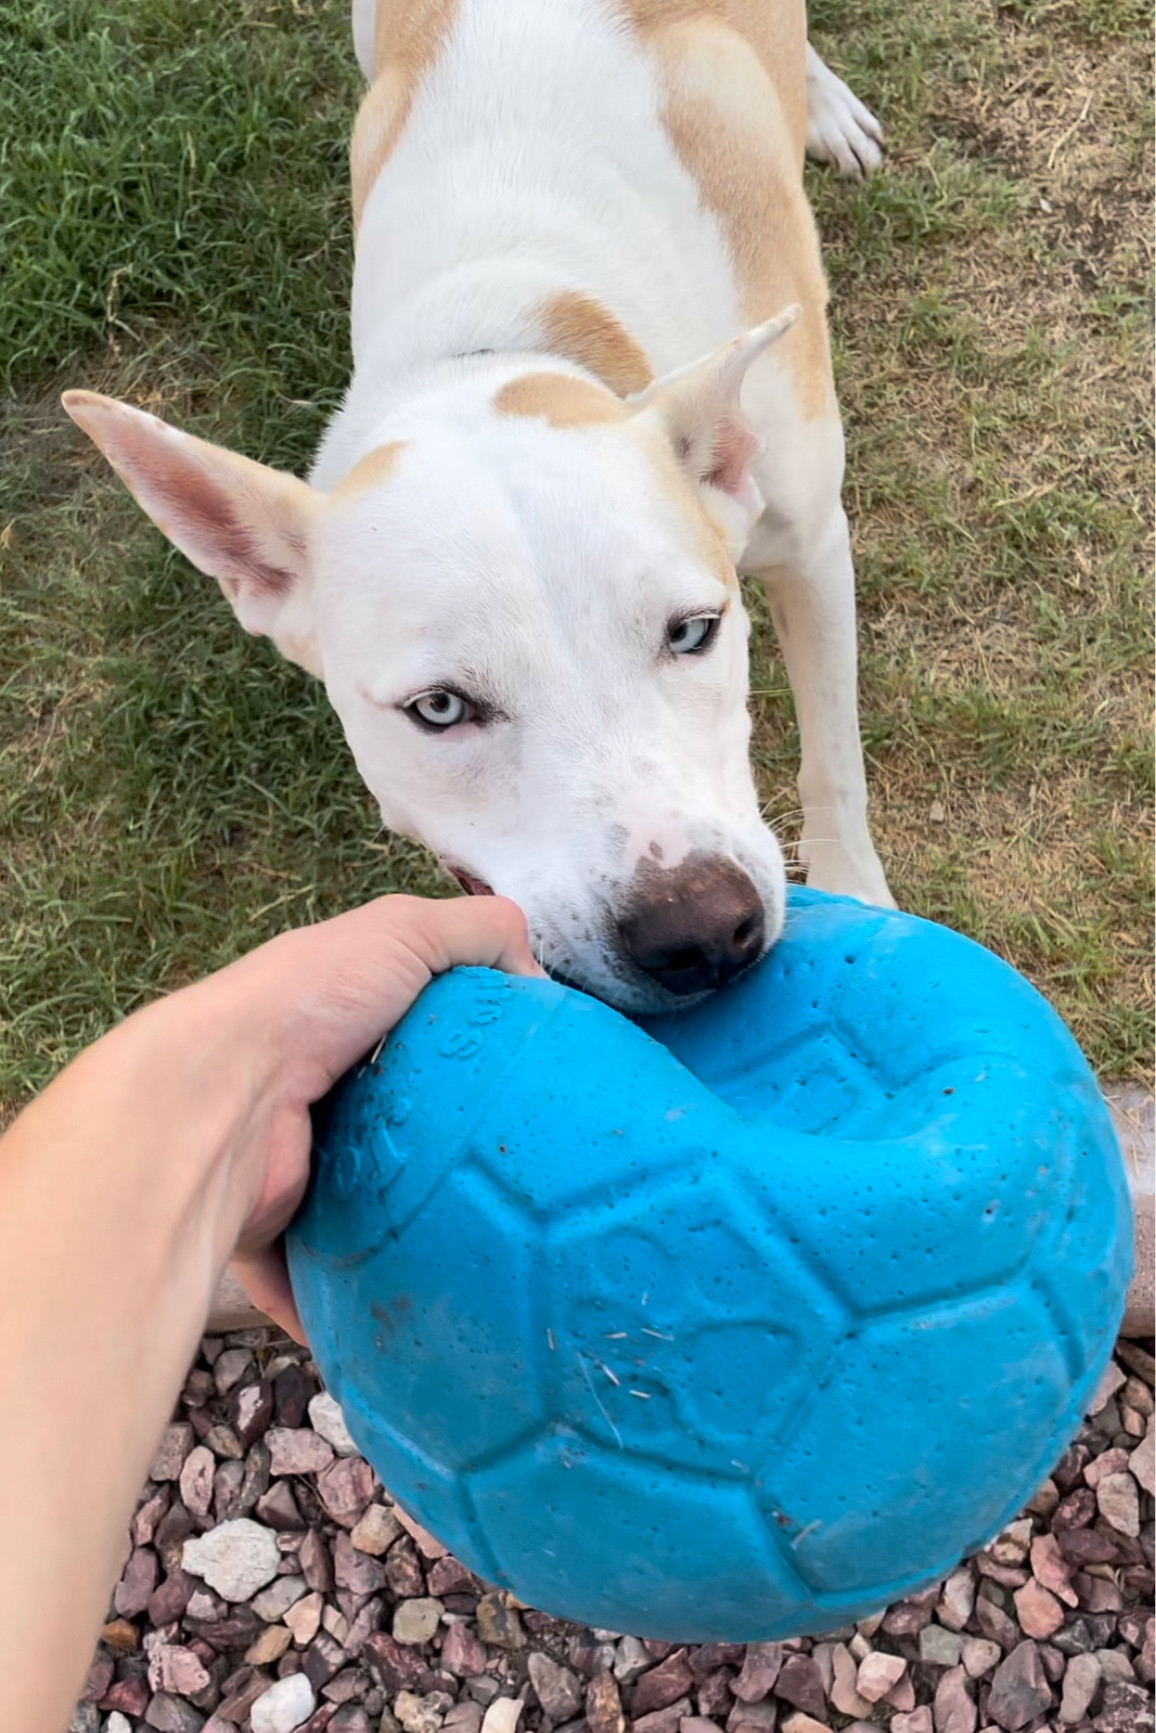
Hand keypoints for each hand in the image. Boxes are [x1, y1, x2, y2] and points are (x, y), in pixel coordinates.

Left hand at [161, 894, 542, 1337]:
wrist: (218, 1093)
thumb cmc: (310, 1001)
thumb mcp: (406, 930)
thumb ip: (479, 934)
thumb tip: (538, 980)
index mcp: (340, 1023)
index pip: (419, 1040)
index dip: (471, 1060)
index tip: (532, 1096)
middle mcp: (314, 1096)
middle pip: (401, 1134)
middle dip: (449, 1162)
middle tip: (519, 1191)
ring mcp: (293, 1169)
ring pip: (367, 1215)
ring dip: (411, 1239)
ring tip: (486, 1265)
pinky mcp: (274, 1234)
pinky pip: (321, 1284)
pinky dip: (353, 1310)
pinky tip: (416, 1325)